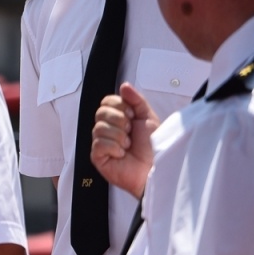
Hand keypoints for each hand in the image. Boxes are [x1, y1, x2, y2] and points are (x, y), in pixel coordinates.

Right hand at [90, 83, 158, 198]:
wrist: (156, 168)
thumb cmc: (153, 147)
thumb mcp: (148, 118)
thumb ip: (136, 100)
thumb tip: (124, 86)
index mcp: (118, 118)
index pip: (107, 101)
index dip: (120, 106)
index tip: (133, 116)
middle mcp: (108, 129)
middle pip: (101, 112)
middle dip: (120, 120)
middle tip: (131, 131)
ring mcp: (101, 142)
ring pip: (99, 128)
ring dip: (119, 136)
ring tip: (128, 145)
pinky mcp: (97, 156)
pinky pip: (98, 144)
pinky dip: (114, 148)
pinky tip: (121, 154)